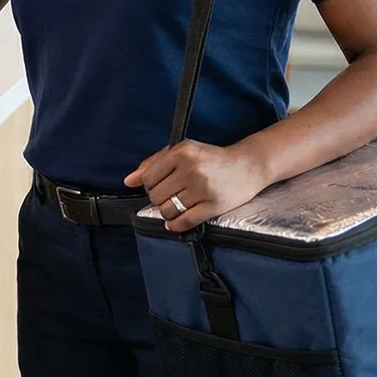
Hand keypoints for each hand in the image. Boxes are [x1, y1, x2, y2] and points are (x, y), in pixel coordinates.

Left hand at [125, 141, 270, 231]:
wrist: (247, 166)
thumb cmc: (211, 158)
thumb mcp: (183, 151)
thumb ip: (153, 163)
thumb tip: (129, 181)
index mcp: (182, 152)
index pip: (148, 178)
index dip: (149, 186)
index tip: (159, 186)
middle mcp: (191, 169)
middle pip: (156, 196)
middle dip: (159, 199)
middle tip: (170, 195)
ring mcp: (202, 188)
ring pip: (167, 210)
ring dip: (168, 212)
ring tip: (176, 205)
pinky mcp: (213, 206)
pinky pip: (184, 222)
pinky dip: (175, 225)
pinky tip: (175, 221)